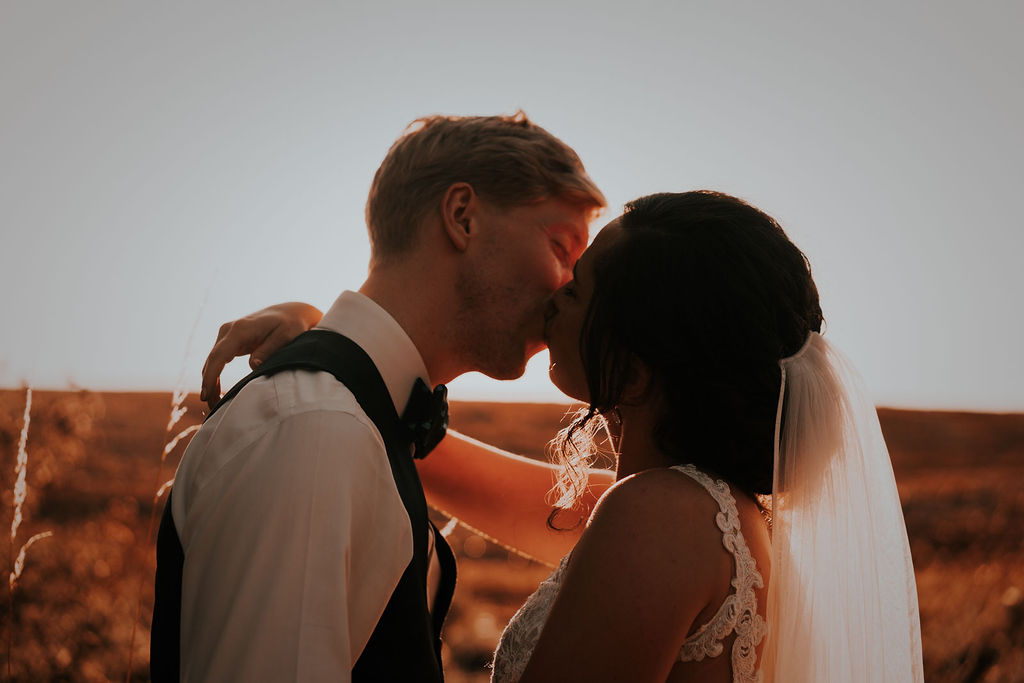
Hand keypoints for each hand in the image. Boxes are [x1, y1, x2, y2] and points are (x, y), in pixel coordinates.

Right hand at [200, 302, 322, 409]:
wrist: (289, 313)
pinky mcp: (229, 340)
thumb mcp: (286, 336)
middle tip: (210, 406)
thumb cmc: (290, 325)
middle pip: (212, 360)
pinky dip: (214, 375)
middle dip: (208, 384)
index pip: (219, 355)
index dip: (210, 376)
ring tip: (214, 404)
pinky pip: (218, 360)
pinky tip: (215, 391)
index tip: (206, 394)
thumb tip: (254, 366)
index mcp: (241, 329)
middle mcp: (229, 330)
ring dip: (210, 382)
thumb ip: (269, 350)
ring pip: (212, 361)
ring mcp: (227, 334)